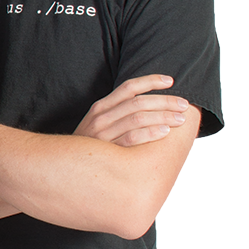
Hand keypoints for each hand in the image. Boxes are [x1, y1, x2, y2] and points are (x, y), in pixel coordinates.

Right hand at [75, 76, 189, 147]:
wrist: (64, 168)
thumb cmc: (90, 147)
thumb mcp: (99, 125)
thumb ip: (118, 113)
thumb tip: (150, 105)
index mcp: (101, 107)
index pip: (129, 87)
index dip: (151, 81)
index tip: (171, 81)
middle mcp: (100, 117)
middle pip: (139, 102)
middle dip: (165, 102)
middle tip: (184, 105)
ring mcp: (102, 133)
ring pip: (138, 118)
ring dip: (163, 116)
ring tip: (179, 120)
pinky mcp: (106, 150)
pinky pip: (132, 138)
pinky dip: (150, 133)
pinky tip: (164, 132)